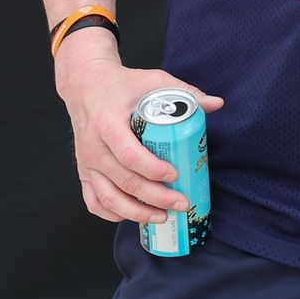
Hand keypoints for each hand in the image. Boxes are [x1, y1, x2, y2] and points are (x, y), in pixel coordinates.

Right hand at [54, 35, 222, 223]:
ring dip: (136, 212)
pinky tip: (134, 216)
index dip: (153, 169)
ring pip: (108, 198)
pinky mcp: (83, 173)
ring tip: (163, 217)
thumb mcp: (154, 81)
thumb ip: (185, 93)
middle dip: (155, 197)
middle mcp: (93, 147)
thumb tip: (216, 104)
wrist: (86, 87)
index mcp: (108, 123)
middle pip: (124, 181)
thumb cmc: (123, 86)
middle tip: (181, 203)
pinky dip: (112, 214)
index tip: (175, 174)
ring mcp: (86, 163)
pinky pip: (94, 202)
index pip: (129, 154)